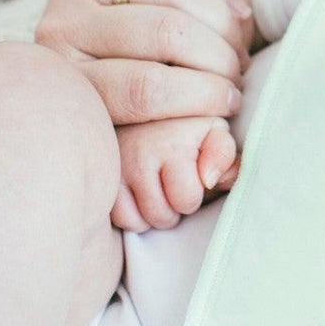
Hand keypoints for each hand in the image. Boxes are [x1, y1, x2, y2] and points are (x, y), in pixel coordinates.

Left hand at [35, 0, 253, 125]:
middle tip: (238, 74)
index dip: (201, 95)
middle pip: (160, 32)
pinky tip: (237, 11)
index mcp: (70, 87)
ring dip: (219, 18)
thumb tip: (221, 169)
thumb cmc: (132, 112)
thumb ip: (175, 144)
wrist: (99, 59)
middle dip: (215, 55)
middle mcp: (60, 32)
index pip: (144, 88)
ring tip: (238, 45)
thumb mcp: (137, 135)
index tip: (231, 105)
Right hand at [110, 116, 239, 231]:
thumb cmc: (188, 125)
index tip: (191, 178)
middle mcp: (139, 155)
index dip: (194, 195)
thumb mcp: (214, 131)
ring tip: (159, 191)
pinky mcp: (101, 176)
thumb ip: (223, 154)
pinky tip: (140, 197)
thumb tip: (209, 180)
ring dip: (152, 215)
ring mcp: (116, 167)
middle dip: (174, 209)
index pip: (187, 200)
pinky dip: (131, 216)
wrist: (145, 103)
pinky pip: (118, 218)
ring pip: (139, 222)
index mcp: (172, 145)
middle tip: (173, 187)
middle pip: (162, 216)